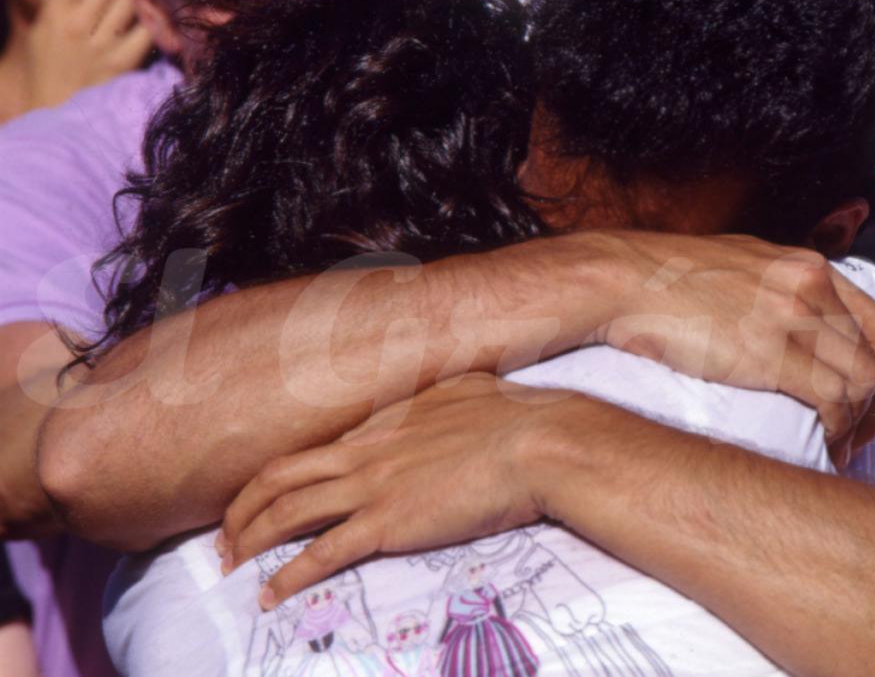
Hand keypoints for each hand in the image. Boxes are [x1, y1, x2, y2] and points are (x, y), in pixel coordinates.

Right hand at [25, 0, 152, 109]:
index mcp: (53, 14)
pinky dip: (154, 18)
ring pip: (128, 2)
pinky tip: (160, 9)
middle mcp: (76, 26)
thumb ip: (54, 4)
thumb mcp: (38, 31)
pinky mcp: (121, 64)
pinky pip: (144, 32)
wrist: (53, 112)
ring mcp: (100, 45)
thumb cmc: (44, 69)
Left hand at [217, 374, 551, 608]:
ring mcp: (371, 486)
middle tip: (225, 534)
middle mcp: (365, 450)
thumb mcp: (470, 391)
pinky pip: (319, 554)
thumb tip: (447, 397)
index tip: (271, 496)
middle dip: (243, 506)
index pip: (316, 449)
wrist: (536, 444)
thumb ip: (443, 399)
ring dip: (250, 539)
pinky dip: (286, 577)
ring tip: (230, 566)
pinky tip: (269, 595)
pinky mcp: (385, 524)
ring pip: (286, 511)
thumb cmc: (515, 418)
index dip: (283, 475)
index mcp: (385, 421)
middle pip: (280, 475)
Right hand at [593, 231, 874, 448]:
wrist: (622, 282)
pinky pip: (830, 399)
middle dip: (872, 401)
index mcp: (805, 265)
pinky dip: (833, 428)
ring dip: (852, 421)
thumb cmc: (663, 281)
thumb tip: (782, 318)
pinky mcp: (771, 353)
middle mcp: (810, 285)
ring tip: (833, 444)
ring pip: (859, 380)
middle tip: (855, 432)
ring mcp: (793, 318)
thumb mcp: (735, 265)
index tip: (862, 396)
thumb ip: (771, 287)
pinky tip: (821, 443)